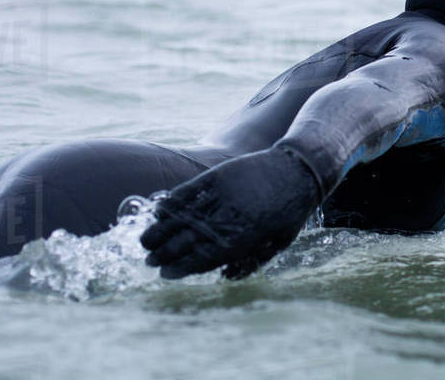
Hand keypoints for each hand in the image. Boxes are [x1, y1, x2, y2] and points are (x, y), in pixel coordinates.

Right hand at [140, 147, 320, 279]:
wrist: (299, 169)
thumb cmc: (291, 210)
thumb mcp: (279, 242)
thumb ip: (253, 261)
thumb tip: (226, 277)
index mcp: (244, 238)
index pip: (204, 258)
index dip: (182, 267)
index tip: (166, 274)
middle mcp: (229, 217)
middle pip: (188, 239)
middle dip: (165, 253)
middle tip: (149, 261)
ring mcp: (222, 194)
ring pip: (183, 217)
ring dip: (160, 230)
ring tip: (145, 242)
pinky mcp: (219, 175)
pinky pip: (189, 191)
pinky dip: (172, 202)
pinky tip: (159, 211)